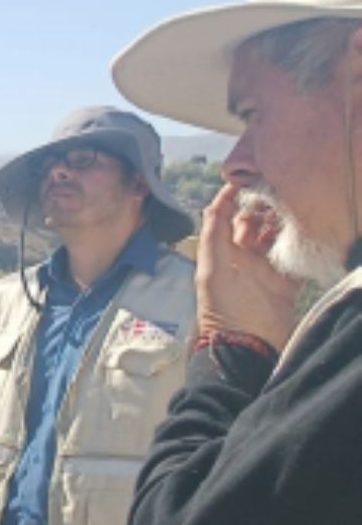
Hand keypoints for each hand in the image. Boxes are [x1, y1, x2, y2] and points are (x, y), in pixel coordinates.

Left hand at [197, 183, 299, 350]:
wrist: (248, 347)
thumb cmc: (225, 310)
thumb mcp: (213, 270)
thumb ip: (214, 235)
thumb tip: (217, 200)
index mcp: (222, 253)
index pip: (228, 217)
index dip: (234, 197)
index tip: (249, 177)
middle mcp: (243, 259)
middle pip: (256, 224)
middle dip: (266, 206)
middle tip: (282, 188)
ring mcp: (266, 271)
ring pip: (277, 238)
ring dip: (285, 223)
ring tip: (299, 205)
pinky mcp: (285, 284)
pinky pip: (295, 259)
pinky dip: (302, 247)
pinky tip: (311, 233)